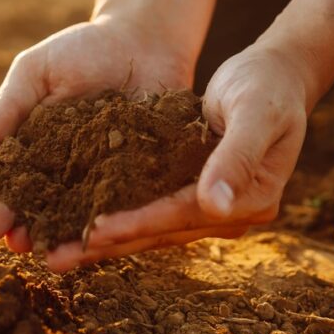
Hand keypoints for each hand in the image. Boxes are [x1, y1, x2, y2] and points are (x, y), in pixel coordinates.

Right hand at [0, 15, 192, 252]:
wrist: (144, 43)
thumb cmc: (82, 51)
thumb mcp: (37, 72)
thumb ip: (7, 108)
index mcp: (27, 146)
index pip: (2, 172)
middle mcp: (57, 172)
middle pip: (27, 203)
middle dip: (6, 218)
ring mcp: (94, 182)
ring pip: (65, 217)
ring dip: (43, 234)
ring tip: (25, 245)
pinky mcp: (132, 186)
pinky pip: (114, 211)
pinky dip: (97, 229)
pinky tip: (81, 242)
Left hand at [45, 42, 309, 270]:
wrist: (276, 76)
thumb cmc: (268, 86)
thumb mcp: (256, 111)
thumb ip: (238, 156)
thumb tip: (215, 205)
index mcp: (251, 200)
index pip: (183, 214)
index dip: (138, 222)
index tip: (93, 230)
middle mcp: (230, 213)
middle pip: (162, 231)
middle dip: (109, 243)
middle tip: (57, 257)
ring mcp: (212, 208)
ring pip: (151, 228)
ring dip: (106, 239)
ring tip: (57, 252)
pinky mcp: (192, 194)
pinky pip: (150, 210)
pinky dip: (117, 217)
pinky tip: (78, 223)